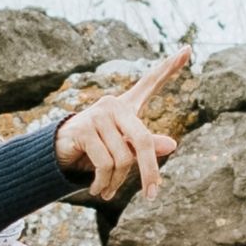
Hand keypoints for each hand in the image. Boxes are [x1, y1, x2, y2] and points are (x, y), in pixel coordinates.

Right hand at [57, 57, 183, 199]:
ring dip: (116, 183)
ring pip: (122, 159)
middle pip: (143, 141)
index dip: (169, 67)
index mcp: (127, 107)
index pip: (150, 84)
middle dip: (149, 172)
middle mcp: (113, 105)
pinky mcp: (84, 129)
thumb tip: (173, 144)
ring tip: (106, 191)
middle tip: (152, 195)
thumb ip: (146, 148)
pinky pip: (105, 164)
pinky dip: (104, 183)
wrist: (57, 156)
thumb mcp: (123, 151)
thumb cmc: (94, 152)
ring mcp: (98, 115)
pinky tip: (97, 189)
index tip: (188, 49)